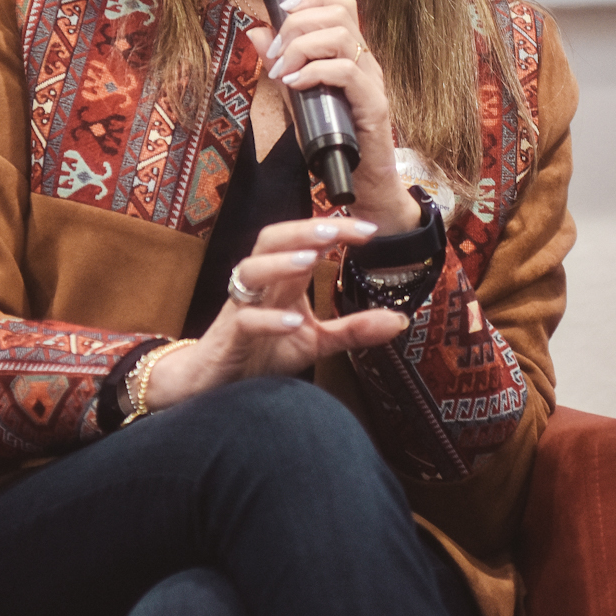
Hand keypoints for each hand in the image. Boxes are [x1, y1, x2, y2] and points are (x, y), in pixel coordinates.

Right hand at [141, 216, 408, 411]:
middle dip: (302, 230)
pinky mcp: (230, 337)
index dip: (332, 230)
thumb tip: (400, 320)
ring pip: (249, 271)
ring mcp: (241, 309)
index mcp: (281, 281)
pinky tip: (293, 321)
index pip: (303, 241)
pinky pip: (244, 320)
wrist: (215, 385)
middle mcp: (260, 287)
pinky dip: (268, 319)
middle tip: (335, 230)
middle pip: (270, 241)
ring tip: (308, 260)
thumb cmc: (262, 352)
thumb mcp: (316, 341)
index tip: (369, 230)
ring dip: (279, 263)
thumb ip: (354, 329)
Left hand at [246, 0, 419, 232]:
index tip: (281, 12)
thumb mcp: (297, 99)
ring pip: (342, 37)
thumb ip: (280, 66)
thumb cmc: (333, 143)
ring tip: (284, 71)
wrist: (362, 185)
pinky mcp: (373, 105)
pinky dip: (315, 72)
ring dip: (302, 48)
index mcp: (351, 54)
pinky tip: (296, 86)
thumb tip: (257, 32)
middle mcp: (365, 61)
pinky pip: (346, 72)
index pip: (340, 4)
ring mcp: (372, 82)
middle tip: (276, 53)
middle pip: (340, 12)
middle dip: (298, 24)